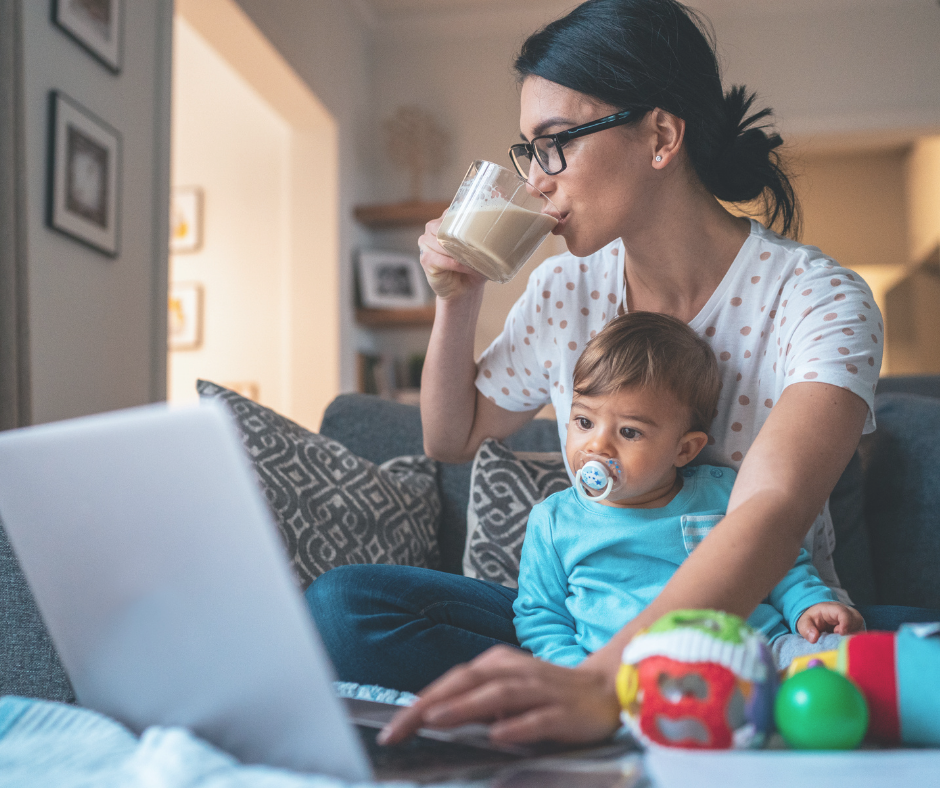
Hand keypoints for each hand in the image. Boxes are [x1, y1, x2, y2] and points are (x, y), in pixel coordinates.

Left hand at [378, 645, 620, 746]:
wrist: (604, 690)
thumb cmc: (545, 693)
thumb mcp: (506, 691)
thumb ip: (475, 701)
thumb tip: (432, 718)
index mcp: (497, 664)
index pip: (452, 681)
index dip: (420, 702)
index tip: (391, 728)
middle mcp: (515, 671)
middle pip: (467, 683)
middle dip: (430, 705)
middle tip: (398, 729)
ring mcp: (540, 689)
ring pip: (497, 695)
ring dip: (464, 707)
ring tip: (434, 721)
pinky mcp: (563, 712)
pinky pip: (538, 719)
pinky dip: (517, 725)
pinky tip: (498, 735)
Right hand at [418, 214, 485, 299]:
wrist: (463, 291)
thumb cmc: (473, 268)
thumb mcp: (482, 251)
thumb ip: (487, 239)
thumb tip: (501, 232)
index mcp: (446, 221)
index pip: (453, 212)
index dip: (466, 217)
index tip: (480, 225)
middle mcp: (432, 229)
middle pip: (443, 225)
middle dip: (460, 236)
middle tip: (477, 246)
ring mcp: (426, 243)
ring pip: (441, 241)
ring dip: (459, 252)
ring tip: (474, 261)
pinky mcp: (425, 259)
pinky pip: (440, 258)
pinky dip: (455, 264)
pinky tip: (466, 268)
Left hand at [796, 602, 864, 642]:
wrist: (820, 618)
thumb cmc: (813, 619)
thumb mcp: (805, 623)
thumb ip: (807, 629)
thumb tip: (813, 638)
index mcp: (835, 609)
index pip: (844, 614)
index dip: (845, 624)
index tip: (840, 633)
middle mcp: (849, 614)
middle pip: (856, 622)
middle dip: (848, 633)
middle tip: (837, 639)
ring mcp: (855, 622)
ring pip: (860, 631)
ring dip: (851, 639)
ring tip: (838, 641)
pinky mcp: (859, 631)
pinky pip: (861, 637)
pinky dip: (854, 643)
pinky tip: (844, 646)